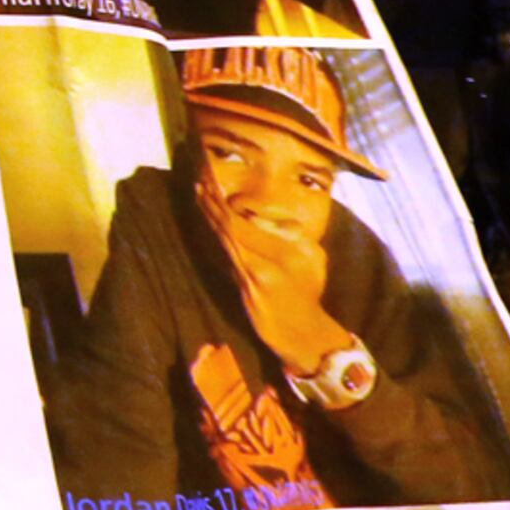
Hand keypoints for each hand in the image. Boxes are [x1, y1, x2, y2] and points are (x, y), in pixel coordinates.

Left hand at [196, 177, 356, 369]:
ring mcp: (265, 273)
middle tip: (199, 175)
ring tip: (198, 190)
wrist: (307, 333)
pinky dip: (215, 236)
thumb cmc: (306, 291)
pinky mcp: (251, 288)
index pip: (257, 214)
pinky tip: (206, 221)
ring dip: (211, 212)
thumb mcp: (310, 257)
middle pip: (238, 222)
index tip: (214, 178)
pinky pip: (228, 256)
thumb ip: (286, 233)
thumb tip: (252, 212)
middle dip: (216, 199)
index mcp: (298, 245)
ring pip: (230, 236)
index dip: (231, 198)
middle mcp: (282, 256)